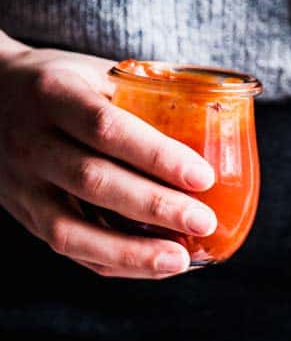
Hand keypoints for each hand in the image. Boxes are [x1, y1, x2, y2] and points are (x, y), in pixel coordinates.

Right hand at [0, 41, 215, 277]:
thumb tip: (217, 119)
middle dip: (154, 207)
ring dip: (131, 252)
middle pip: (94, 182)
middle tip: (204, 221)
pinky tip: (156, 267)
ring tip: (181, 261)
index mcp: (53, 95)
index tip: (203, 176)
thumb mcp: (91, 73)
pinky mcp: (27, 218)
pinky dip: (116, 263)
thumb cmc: (59, 86)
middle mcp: (31, 143)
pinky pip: (71, 251)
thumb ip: (142, 95)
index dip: (156, 155)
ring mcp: (23, 187)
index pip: (105, 128)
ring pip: (73, 230)